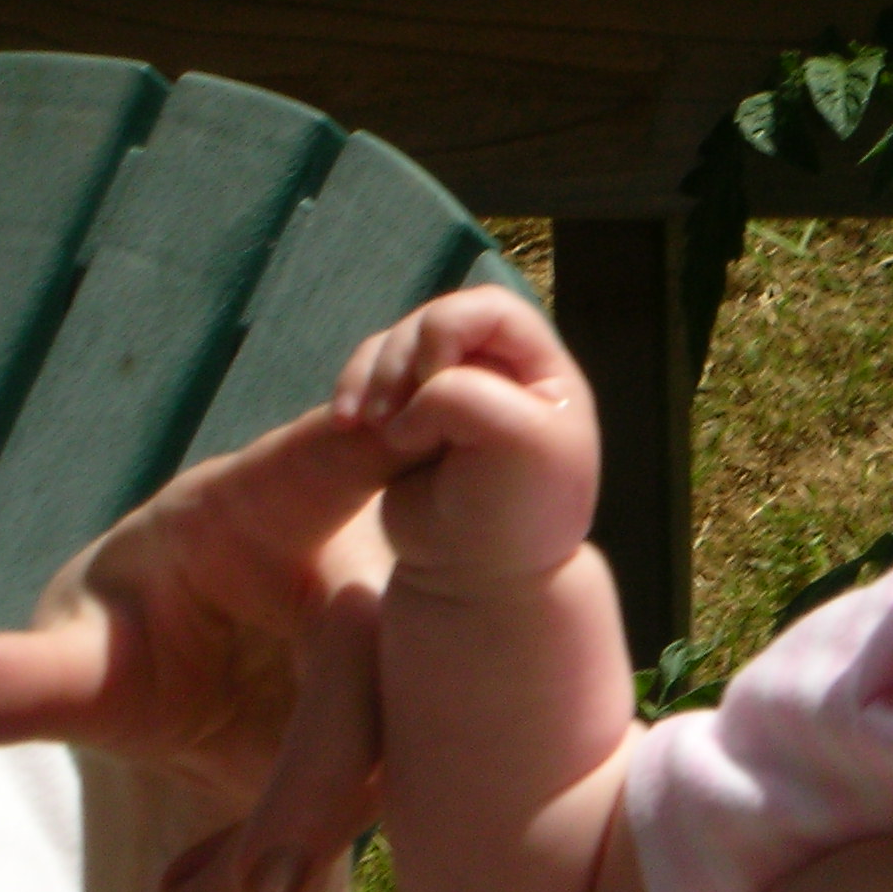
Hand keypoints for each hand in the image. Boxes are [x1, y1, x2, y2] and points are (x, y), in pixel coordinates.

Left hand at [0, 406, 403, 891]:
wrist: (204, 686)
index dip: (369, 442)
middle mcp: (372, 575)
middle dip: (310, 793)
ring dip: (273, 861)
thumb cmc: (143, 627)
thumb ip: (16, 677)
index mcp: (284, 508)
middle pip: (361, 673)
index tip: (373, 430)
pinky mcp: (411, 742)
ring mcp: (408, 659)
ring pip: (366, 766)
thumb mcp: (84, 649)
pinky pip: (352, 818)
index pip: (330, 467)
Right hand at [334, 286, 597, 591]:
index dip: (451, 329)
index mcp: (544, 376)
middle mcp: (502, 379)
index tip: (435, 381)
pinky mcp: (409, 420)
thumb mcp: (516, 443)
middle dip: (403, 359)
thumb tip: (416, 398)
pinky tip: (348, 424)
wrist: (476, 582)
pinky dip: (353, 393)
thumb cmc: (512, 516)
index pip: (491, 309)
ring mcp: (453, 397)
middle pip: (435, 321)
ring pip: (397, 346)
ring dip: (374, 376)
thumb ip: (466, 393)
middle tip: (394, 414)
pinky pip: (371, 379)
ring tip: (370, 426)